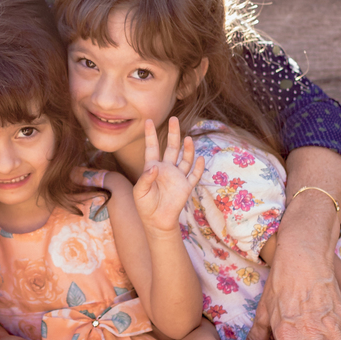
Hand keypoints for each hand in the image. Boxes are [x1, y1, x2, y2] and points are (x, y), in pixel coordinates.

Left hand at [133, 118, 204, 232]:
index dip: (150, 134)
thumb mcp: (140, 192)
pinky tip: (200, 159)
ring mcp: (177, 176)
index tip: (148, 120)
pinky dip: (197, 167)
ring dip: (187, 149)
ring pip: (184, 158)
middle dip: (172, 133)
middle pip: (171, 147)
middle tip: (173, 118)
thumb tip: (155, 168)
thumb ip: (146, 179)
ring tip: (188, 138)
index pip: (151, 147)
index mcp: (152, 167)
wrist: (157, 221)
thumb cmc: (145, 205)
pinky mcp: (186, 186)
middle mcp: (166, 168)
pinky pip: (194, 175)